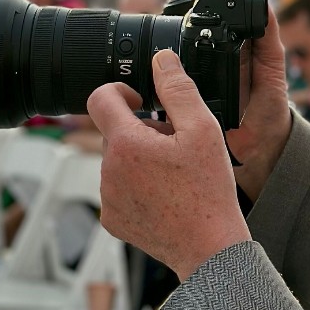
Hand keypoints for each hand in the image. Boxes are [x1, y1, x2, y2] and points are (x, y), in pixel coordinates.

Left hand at [88, 50, 249, 280]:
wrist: (209, 248)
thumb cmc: (208, 192)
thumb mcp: (203, 129)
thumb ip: (178, 89)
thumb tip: (161, 60)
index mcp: (125, 144)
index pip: (100, 97)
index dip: (121, 91)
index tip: (142, 101)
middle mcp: (107, 170)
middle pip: (115, 131)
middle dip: (142, 130)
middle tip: (176, 146)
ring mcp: (107, 198)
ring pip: (118, 161)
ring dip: (141, 159)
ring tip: (175, 174)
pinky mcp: (113, 219)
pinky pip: (118, 189)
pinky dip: (138, 186)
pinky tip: (167, 195)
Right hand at [161, 0, 291, 200]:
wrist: (261, 149)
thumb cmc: (268, 107)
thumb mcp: (271, 67)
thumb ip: (267, 34)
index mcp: (224, 44)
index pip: (200, 10)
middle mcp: (201, 57)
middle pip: (175, 23)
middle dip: (166, 2)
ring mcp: (186, 79)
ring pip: (161, 53)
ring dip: (150, 37)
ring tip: (145, 20)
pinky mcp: (175, 103)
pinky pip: (156, 86)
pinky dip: (144, 76)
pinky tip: (138, 66)